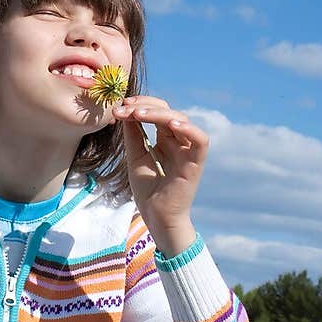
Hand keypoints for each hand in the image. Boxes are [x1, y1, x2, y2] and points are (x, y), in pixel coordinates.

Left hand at [112, 96, 208, 253]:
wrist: (156, 217)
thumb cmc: (148, 191)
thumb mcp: (135, 156)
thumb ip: (133, 134)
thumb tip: (125, 110)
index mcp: (166, 139)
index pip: (158, 112)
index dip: (141, 105)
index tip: (121, 106)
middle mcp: (179, 142)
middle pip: (169, 112)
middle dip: (146, 106)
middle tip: (126, 108)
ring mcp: (188, 151)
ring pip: (182, 121)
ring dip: (160, 114)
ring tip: (139, 114)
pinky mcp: (195, 163)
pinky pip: (200, 141)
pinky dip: (189, 130)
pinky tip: (172, 124)